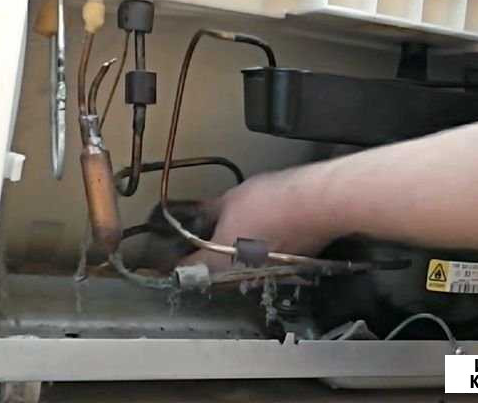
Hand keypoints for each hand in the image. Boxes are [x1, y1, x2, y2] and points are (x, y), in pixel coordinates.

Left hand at [180, 165, 336, 270]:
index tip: (160, 258)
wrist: (317, 206)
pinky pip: (258, 266)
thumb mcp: (230, 199)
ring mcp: (263, 277)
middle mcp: (239, 278)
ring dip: (226, 257)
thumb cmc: (272, 202)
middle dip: (200, 259)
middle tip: (193, 241)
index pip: (183, 272)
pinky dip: (250, 254)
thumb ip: (208, 211)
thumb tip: (196, 213)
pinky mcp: (284, 270)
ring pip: (235, 272)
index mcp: (218, 264)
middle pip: (209, 275)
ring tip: (224, 235)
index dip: (168, 263)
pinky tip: (253, 235)